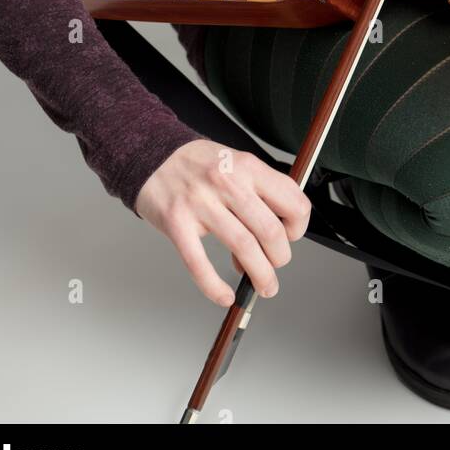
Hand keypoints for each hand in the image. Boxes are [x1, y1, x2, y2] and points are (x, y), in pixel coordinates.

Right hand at [134, 139, 311, 305]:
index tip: (291, 237)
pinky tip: (225, 295)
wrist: (151, 154)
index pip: (292, 202)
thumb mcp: (236, 162)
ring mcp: (201, 203)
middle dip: (280, 258)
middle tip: (275, 266)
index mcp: (247, 166)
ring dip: (260, 276)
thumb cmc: (197, 163)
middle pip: (270, 231)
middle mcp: (227, 182)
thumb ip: (259, 189)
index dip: (298, 228)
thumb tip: (282, 227)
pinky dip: (215, 286)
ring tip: (263, 286)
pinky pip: (199, 263)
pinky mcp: (177, 223)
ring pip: (243, 248)